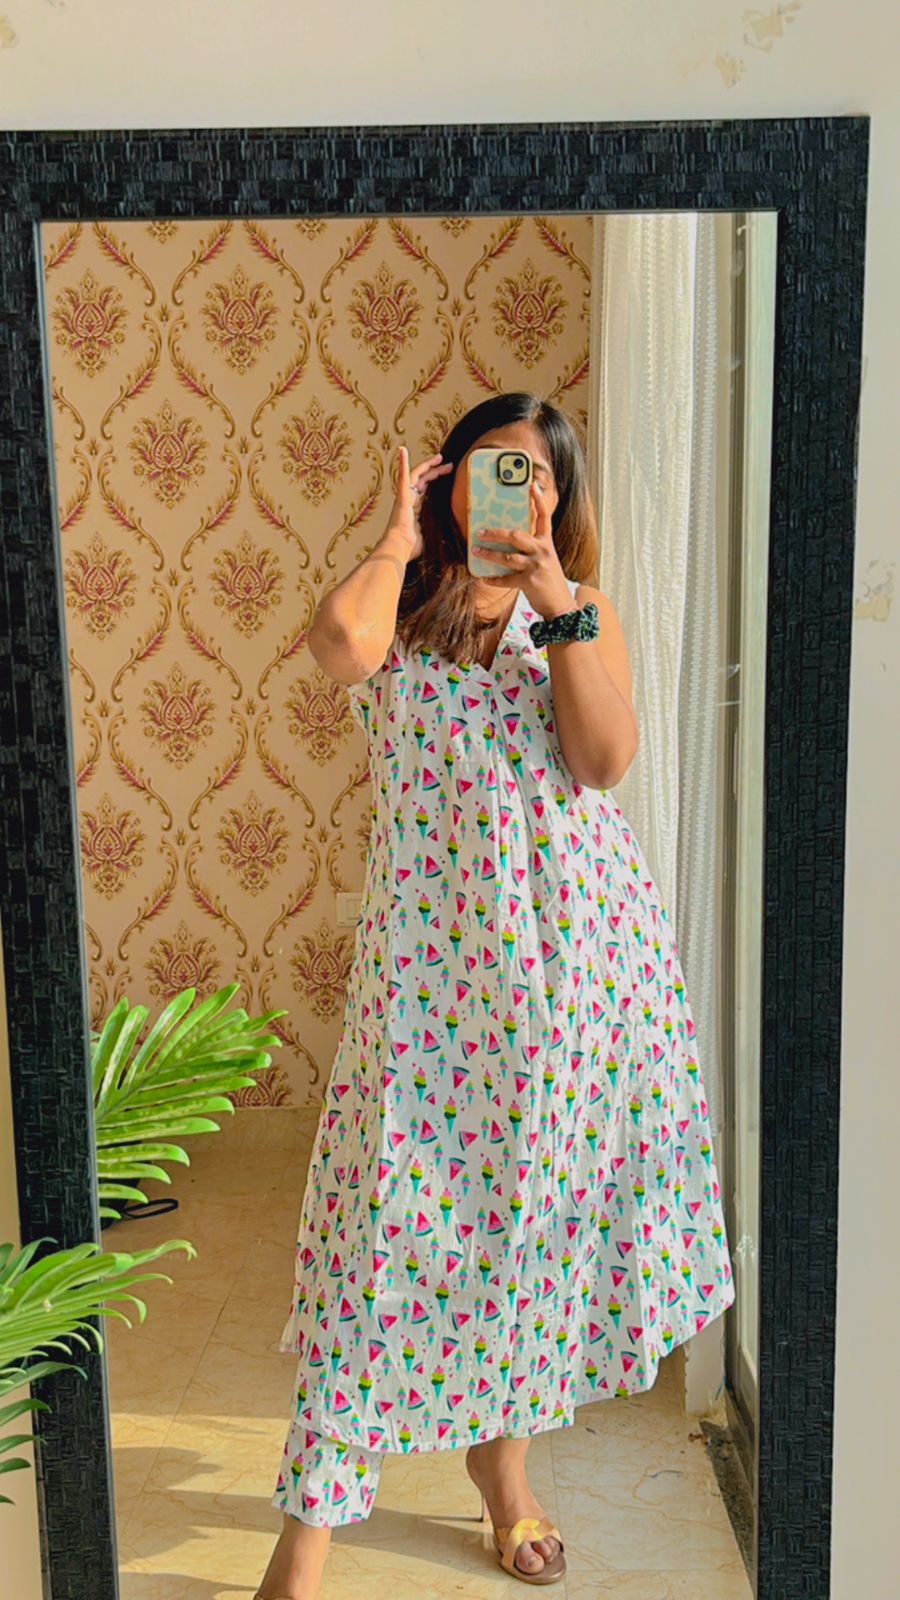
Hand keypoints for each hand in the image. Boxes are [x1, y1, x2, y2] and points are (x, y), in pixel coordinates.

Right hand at [382, 446, 453, 561]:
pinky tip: (402, 450)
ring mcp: (404, 497)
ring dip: (428, 465)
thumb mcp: (429, 537)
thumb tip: (451, 539)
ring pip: (416, 475)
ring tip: (440, 457)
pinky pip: (403, 476)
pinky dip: (402, 463)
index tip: (447, 474)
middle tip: (449, 465)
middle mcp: (408, 501)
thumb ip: (436, 532)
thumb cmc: (410, 548)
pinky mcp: (402, 496)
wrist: (399, 548)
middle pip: (423, 481)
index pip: (425, 490)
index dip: (435, 480)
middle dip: (436, 471)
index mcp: (413, 510)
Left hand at [472, 482, 573, 618]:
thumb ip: (532, 546)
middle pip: (516, 535)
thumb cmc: (549, 579)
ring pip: (508, 557)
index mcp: (546, 542)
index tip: (531, 485)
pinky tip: (483, 577)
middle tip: (480, 531)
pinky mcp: (529, 582)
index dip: (538, 500)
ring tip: (475, 551)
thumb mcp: (545, 558)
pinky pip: (506, 579)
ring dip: (489, 554)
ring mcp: (536, 566)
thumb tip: (509, 536)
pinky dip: (493, 579)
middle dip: (496, 533)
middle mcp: (542, 551)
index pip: (544, 517)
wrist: (561, 605)